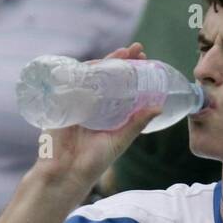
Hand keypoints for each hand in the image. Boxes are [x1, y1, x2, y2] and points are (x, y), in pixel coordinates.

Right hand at [33, 43, 163, 191]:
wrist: (67, 172)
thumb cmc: (94, 161)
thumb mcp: (120, 140)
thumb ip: (137, 123)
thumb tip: (159, 107)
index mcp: (107, 112)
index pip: (120, 86)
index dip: (131, 72)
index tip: (144, 59)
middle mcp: (93, 104)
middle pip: (107, 76)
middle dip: (121, 60)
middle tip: (136, 49)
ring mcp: (78, 100)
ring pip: (92, 75)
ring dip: (106, 61)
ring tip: (123, 52)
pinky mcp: (63, 101)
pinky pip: (73, 81)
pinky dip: (83, 71)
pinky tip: (97, 63)